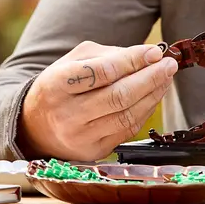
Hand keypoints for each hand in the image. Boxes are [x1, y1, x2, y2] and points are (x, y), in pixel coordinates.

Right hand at [19, 42, 178, 160]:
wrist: (35, 126)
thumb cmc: (59, 87)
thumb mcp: (71, 61)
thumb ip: (106, 55)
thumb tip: (146, 55)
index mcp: (56, 85)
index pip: (101, 72)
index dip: (132, 61)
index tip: (155, 52)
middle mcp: (67, 115)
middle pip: (118, 96)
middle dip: (150, 78)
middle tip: (169, 64)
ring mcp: (81, 137)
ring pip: (127, 115)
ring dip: (153, 94)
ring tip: (166, 78)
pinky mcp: (93, 151)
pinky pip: (128, 129)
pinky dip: (146, 111)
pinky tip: (154, 95)